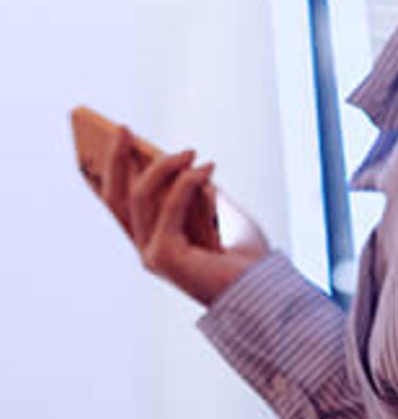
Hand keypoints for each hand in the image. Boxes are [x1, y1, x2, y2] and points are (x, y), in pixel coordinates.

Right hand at [100, 125, 273, 307]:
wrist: (263, 290)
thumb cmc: (246, 256)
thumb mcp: (219, 214)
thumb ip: (197, 193)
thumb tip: (184, 164)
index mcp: (155, 240)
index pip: (121, 203)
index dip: (113, 170)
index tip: (120, 136)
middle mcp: (147, 248)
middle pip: (117, 198)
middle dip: (116, 160)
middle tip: (123, 129)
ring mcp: (152, 254)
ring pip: (140, 198)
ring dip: (164, 167)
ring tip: (190, 151)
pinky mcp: (165, 258)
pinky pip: (169, 209)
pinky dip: (187, 184)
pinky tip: (207, 168)